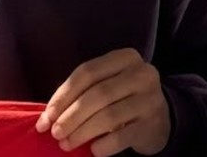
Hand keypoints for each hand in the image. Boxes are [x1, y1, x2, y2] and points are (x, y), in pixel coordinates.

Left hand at [35, 49, 169, 156]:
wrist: (160, 119)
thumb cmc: (123, 99)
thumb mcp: (107, 85)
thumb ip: (80, 94)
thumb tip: (46, 118)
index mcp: (126, 58)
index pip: (87, 72)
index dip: (63, 95)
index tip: (47, 117)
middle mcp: (142, 74)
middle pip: (97, 94)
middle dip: (71, 116)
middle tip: (55, 133)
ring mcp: (150, 99)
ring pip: (108, 116)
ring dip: (82, 132)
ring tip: (66, 144)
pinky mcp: (152, 123)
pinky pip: (122, 137)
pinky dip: (102, 145)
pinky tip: (92, 150)